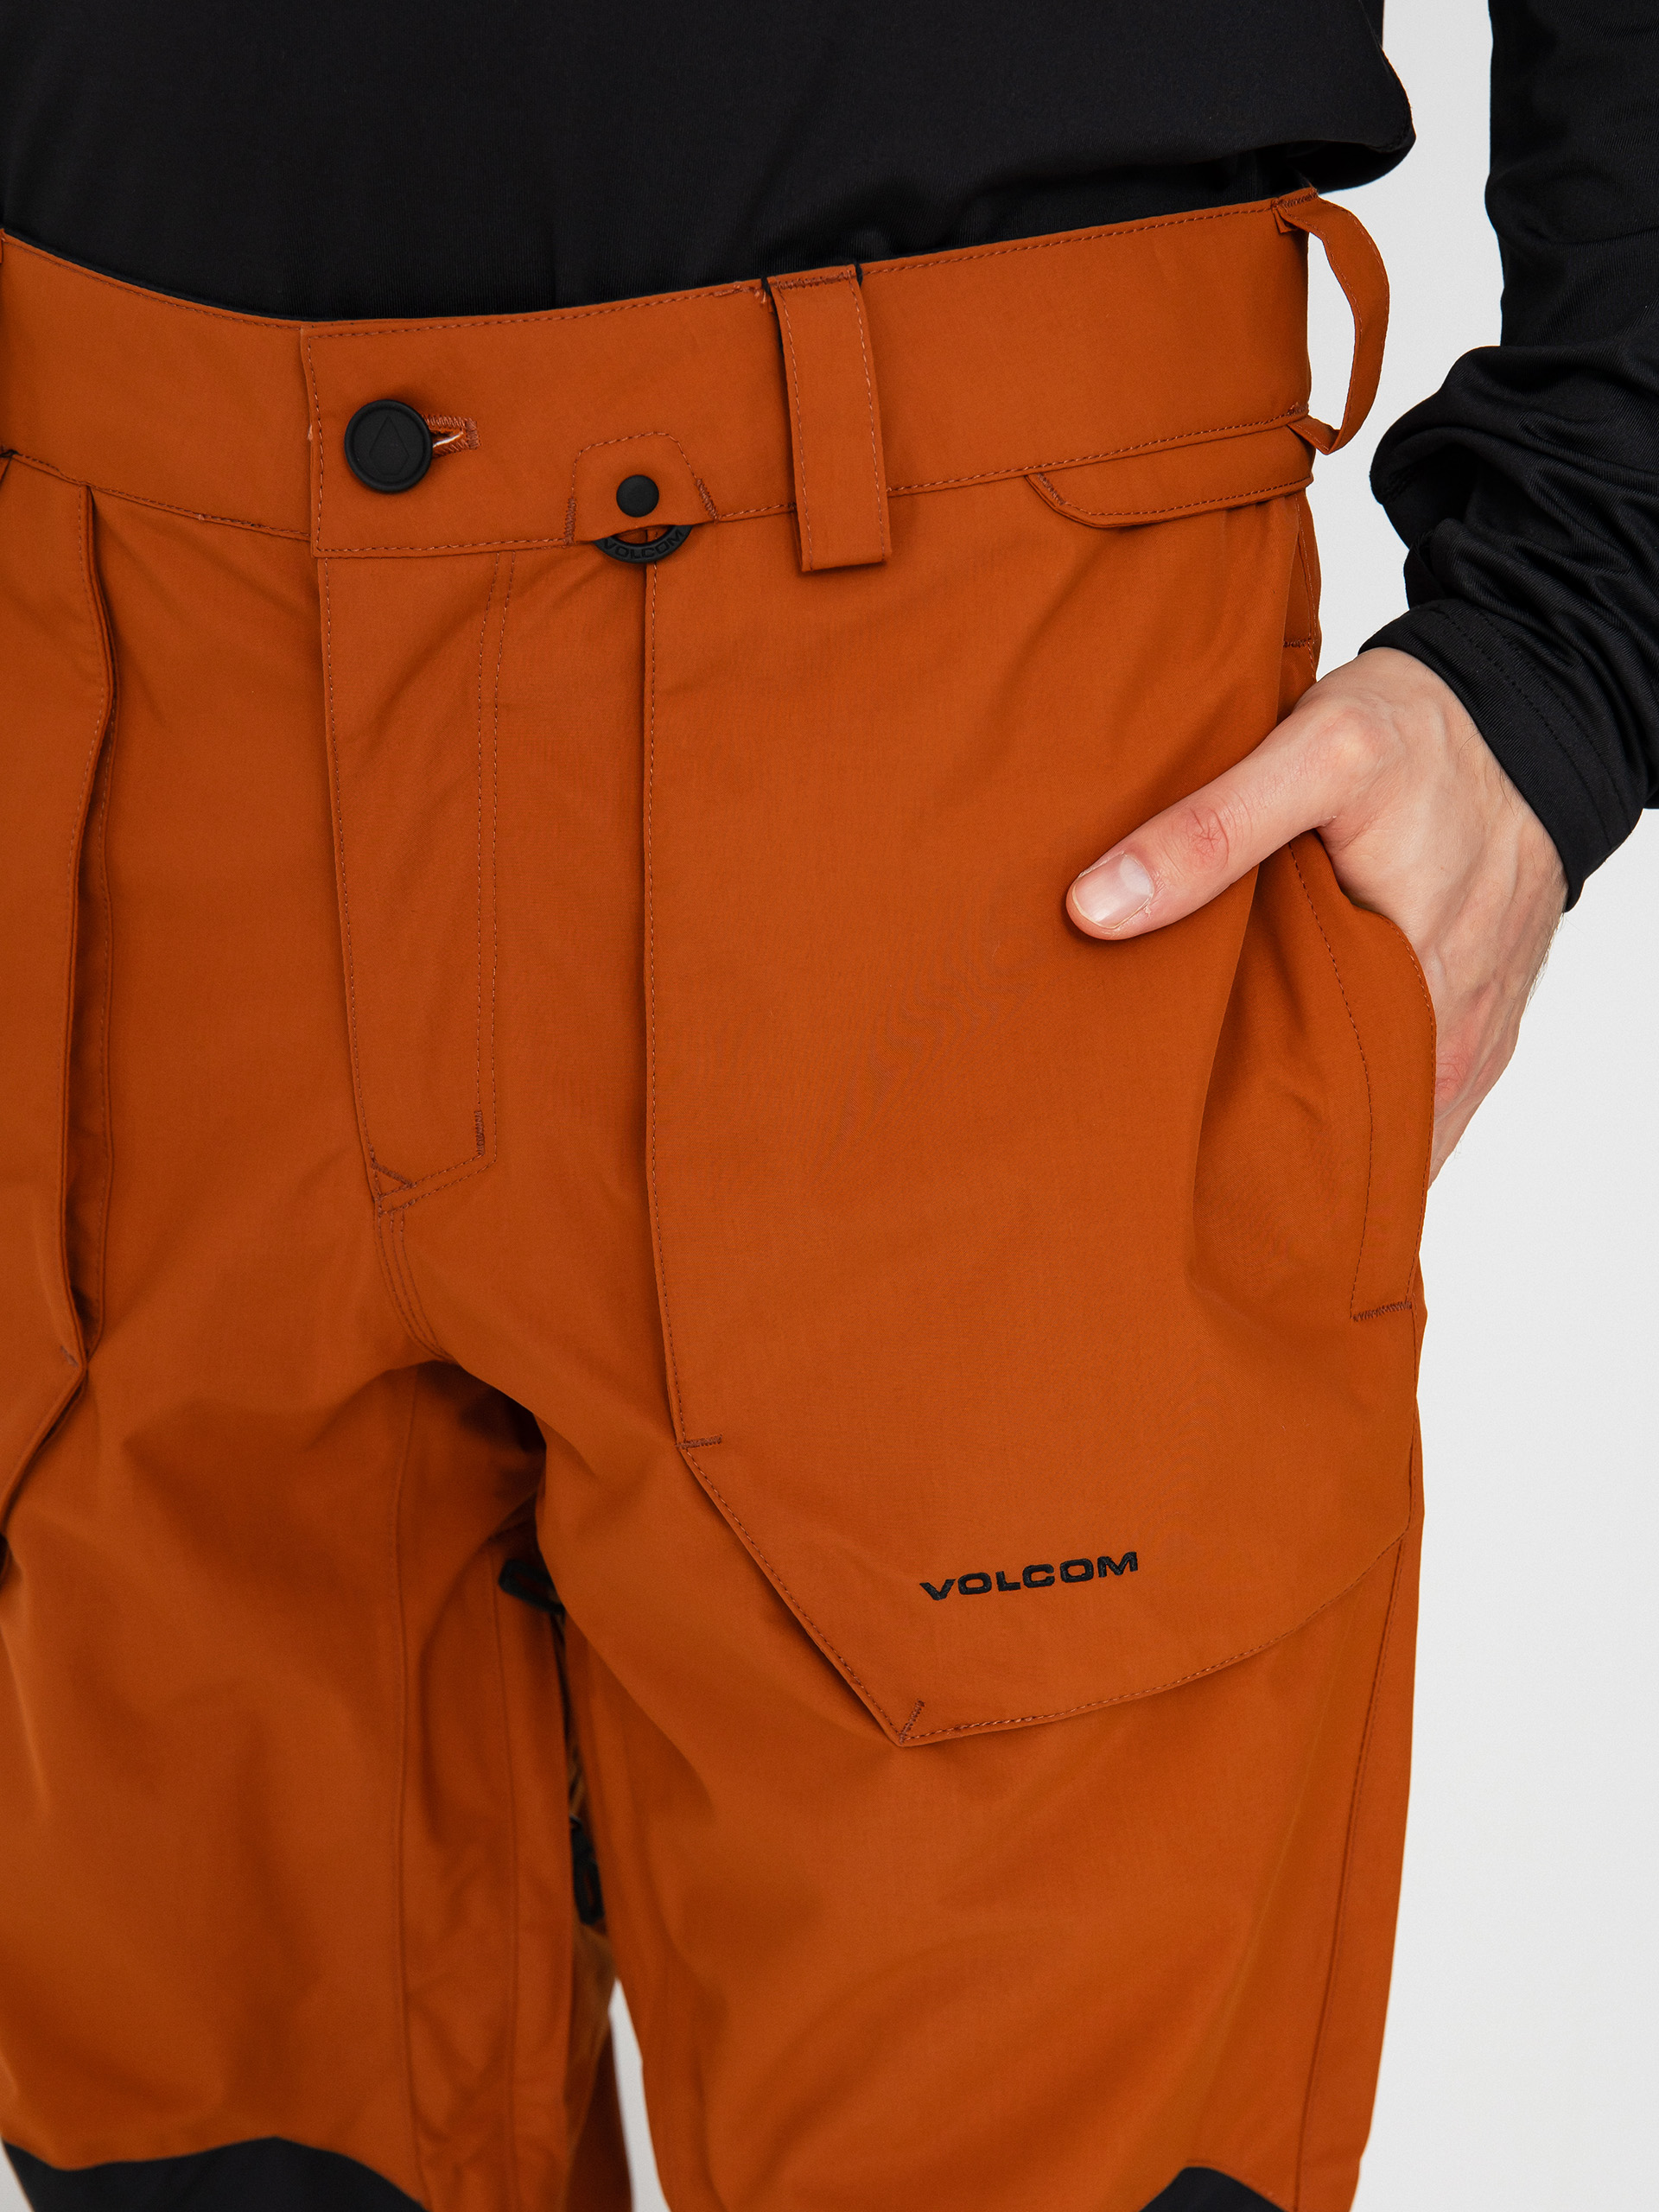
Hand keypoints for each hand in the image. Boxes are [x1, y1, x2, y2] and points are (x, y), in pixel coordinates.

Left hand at [1066, 647, 1566, 1179]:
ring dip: (1299, 1128)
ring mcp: (1465, 1046)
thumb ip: (1211, 830)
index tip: (1140, 1140)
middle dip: (1251, 1149)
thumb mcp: (1318, 755)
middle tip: (1151, 1132)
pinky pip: (1402, 1101)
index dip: (1225, 1147)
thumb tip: (1096, 909)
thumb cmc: (1425, 740)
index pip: (1312, 1129)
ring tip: (1205, 1121)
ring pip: (1369, 1128)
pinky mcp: (1472, 1032)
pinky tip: (1278, 1082)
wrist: (1532, 717)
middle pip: (1335, 1140)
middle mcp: (1448, 1046)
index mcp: (1411, 1000)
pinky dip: (1345, 1098)